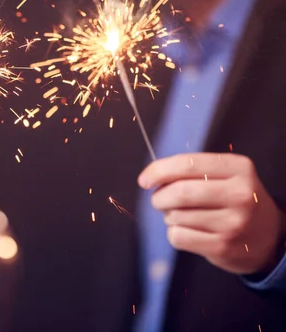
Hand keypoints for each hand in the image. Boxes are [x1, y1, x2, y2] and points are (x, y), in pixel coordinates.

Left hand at [139, 153, 285, 274]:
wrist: (266, 236)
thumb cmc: (232, 200)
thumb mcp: (224, 175)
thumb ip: (190, 171)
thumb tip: (150, 177)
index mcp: (238, 168)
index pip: (188, 164)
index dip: (158, 171)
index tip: (144, 180)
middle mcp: (240, 194)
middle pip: (180, 192)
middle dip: (159, 197)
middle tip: (159, 200)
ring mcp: (233, 222)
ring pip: (176, 215)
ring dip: (169, 216)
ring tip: (183, 216)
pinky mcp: (223, 247)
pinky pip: (178, 237)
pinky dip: (174, 233)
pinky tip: (189, 231)